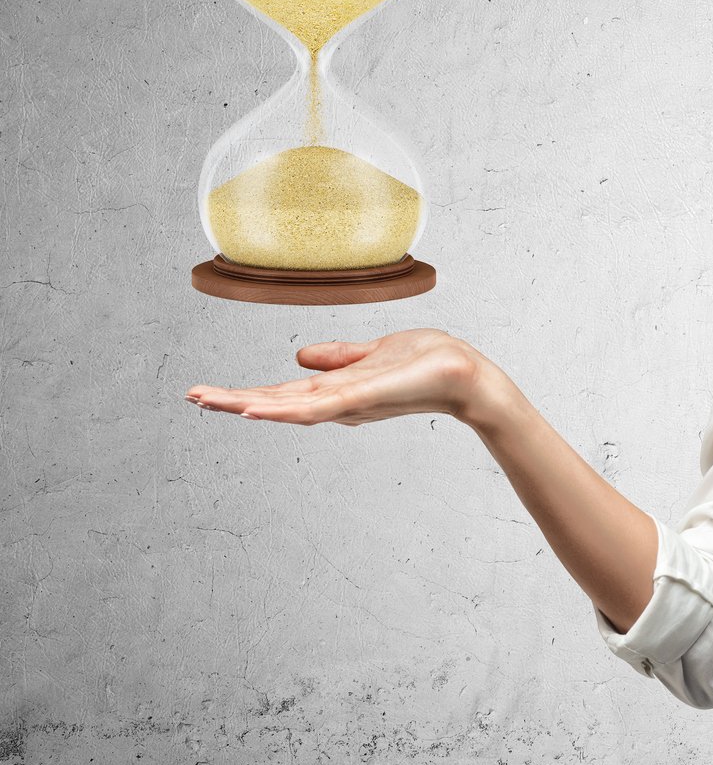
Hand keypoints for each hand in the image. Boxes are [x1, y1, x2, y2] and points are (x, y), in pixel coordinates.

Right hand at [184, 328, 492, 426]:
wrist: (468, 375)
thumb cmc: (430, 363)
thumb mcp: (375, 353)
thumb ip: (339, 356)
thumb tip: (300, 354)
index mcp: (338, 388)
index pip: (283, 392)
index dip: (246, 392)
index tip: (207, 391)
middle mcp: (338, 401)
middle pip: (276, 403)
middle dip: (233, 400)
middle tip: (191, 397)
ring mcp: (350, 403)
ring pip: (289, 408)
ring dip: (248, 406)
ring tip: (210, 403)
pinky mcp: (365, 400)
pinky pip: (319, 407)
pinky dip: (287, 410)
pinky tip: (257, 411)